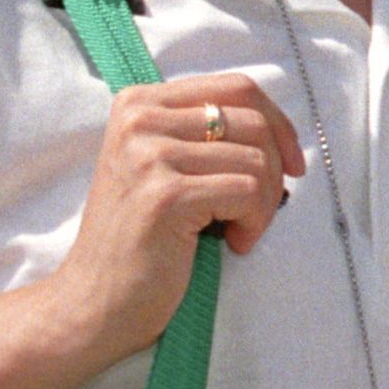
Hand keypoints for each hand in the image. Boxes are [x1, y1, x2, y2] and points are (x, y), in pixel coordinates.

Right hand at [39, 74, 304, 372]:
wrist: (96, 301)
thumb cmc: (145, 238)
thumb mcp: (168, 167)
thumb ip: (207, 136)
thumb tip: (283, 131)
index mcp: (140, 103)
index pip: (236, 87)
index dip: (278, 123)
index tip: (293, 164)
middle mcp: (139, 119)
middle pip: (253, 121)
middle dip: (275, 170)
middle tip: (259, 209)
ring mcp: (148, 155)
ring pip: (257, 159)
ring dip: (264, 203)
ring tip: (238, 230)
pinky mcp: (164, 194)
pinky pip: (247, 192)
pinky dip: (254, 223)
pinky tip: (232, 243)